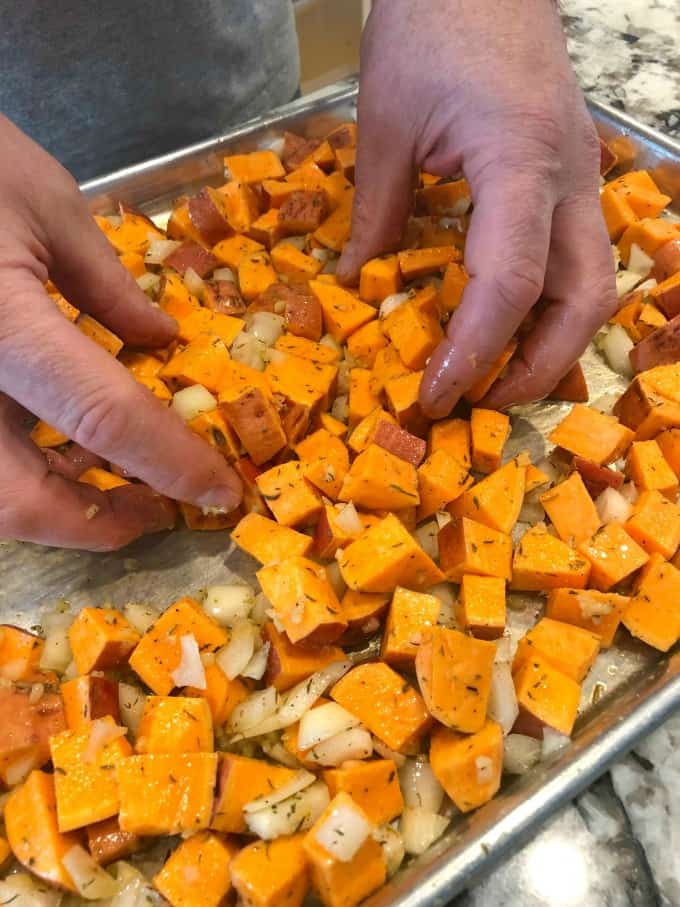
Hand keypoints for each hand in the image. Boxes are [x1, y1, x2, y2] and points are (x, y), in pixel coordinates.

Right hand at [0, 116, 241, 549]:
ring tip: (112, 486)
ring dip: (54, 507)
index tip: (220, 491)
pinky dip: (15, 471)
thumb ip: (106, 286)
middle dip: (99, 522)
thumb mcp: (43, 203)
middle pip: (19, 500)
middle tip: (156, 509)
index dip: (170, 463)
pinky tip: (50, 451)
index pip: (102, 417)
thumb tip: (158, 343)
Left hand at [337, 0, 616, 414]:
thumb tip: (356, 286)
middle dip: (538, 366)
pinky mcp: (571, 178)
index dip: (474, 350)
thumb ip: (377, 213)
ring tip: (493, 374)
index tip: (435, 394)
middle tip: (479, 400)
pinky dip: (546, 306)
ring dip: (551, 344)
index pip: (511, 282)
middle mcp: (569, 179)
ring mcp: (580, 178)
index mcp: (520, 161)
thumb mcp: (386, 123)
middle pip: (585, 301)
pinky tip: (503, 320)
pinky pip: (575, 259)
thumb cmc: (432, 24)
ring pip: (594, 286)